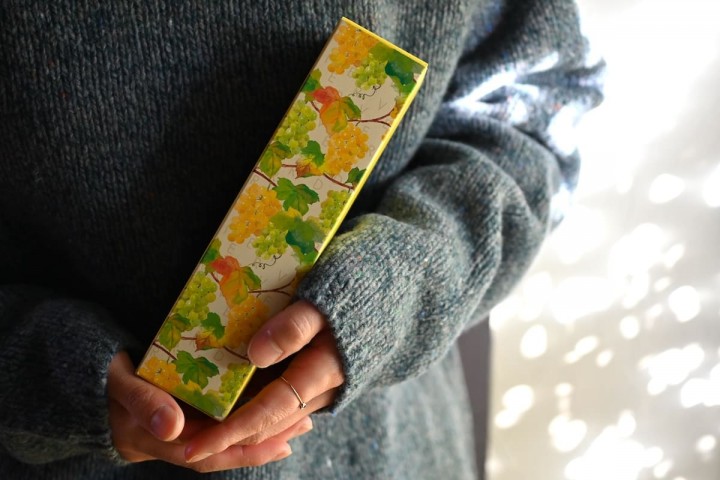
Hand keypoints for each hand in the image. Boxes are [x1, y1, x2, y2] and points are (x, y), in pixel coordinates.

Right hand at [107, 351, 311, 470]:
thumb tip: (173, 427)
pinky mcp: (188, 416)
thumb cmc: (104, 379)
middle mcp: (177, 441)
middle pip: (228, 449)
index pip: (211, 453)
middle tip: (303, 424)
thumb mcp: (120, 386)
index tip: (280, 441)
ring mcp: (183, 431)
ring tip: (299, 417)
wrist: (90, 383)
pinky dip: (247, 416)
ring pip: (228, 436)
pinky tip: (272, 404)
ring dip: (263, 429)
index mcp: (162, 440)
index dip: (246, 450)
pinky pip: (222, 420)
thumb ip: (142, 402)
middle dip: (266, 441)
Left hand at [183, 300, 344, 462]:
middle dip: (225, 438)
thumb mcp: (324, 301)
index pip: (267, 414)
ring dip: (238, 426)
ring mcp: (321, 387)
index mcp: (320, 373)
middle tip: (184, 442)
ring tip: (198, 426)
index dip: (229, 434)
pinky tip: (229, 405)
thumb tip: (255, 354)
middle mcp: (321, 390)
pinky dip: (254, 410)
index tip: (192, 448)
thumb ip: (294, 327)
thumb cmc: (353, 291)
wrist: (388, 291)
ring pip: (273, 418)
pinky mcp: (318, 379)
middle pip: (267, 425)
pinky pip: (282, 404)